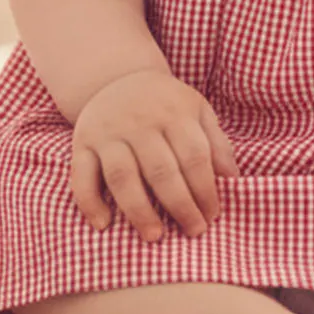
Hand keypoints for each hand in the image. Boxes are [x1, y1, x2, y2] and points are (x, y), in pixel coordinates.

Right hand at [70, 70, 238, 239]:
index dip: (206, 189)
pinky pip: (81, 175)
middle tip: (193, 231)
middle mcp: (139, 121)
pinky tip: (104, 225)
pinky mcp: (81, 142)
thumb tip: (232, 180)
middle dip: (180, 205)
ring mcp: (108, 132)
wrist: (115, 77)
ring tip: (154, 236)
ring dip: (139, 210)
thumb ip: (216, 143)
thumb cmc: (165, 103)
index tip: (212, 215)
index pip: (194, 156)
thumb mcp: (197, 110)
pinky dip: (89, 202)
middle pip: (161, 170)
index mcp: (173, 112)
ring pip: (122, 176)